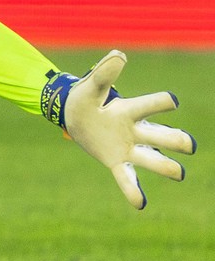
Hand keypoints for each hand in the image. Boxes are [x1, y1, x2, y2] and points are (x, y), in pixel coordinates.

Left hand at [43, 51, 194, 209]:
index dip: (163, 103)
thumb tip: (120, 55)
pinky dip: (133, 191)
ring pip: (153, 160)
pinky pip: (127, 179)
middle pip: (164, 136)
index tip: (171, 102)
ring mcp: (128, 148)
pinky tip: (140, 204)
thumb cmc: (86, 99)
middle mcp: (136, 130)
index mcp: (131, 110)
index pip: (154, 105)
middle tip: (187, 144)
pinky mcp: (116, 162)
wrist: (74, 116)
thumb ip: (104, 73)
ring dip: (167, 167)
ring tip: (178, 173)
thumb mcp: (91, 86)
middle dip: (178, 140)